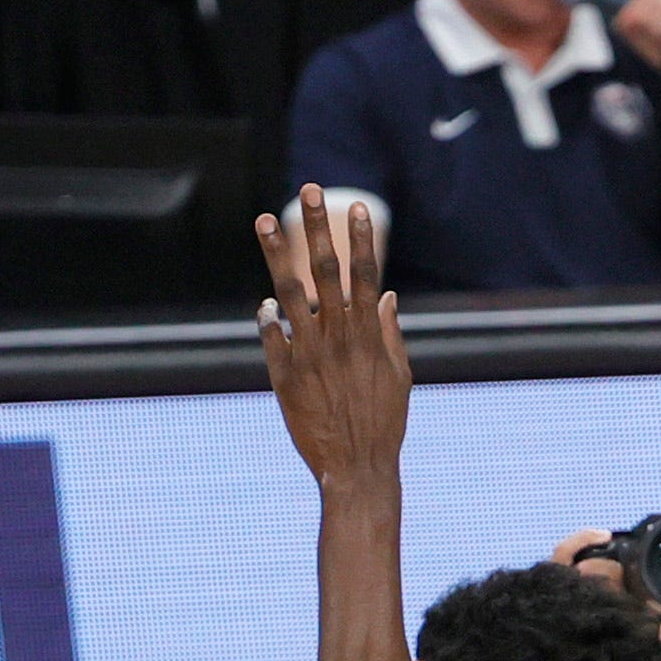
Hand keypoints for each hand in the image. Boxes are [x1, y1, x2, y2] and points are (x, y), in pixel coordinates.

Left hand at [257, 188, 409, 489]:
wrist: (356, 470)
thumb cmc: (383, 424)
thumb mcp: (399, 377)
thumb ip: (390, 333)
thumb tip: (387, 296)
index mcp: (369, 336)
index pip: (365, 276)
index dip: (360, 240)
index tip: (354, 208)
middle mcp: (338, 338)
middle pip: (325, 271)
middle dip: (316, 227)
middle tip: (306, 190)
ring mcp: (308, 355)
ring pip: (289, 293)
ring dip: (275, 254)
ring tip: (261, 221)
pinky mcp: (285, 377)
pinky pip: (272, 337)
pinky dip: (268, 318)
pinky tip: (266, 304)